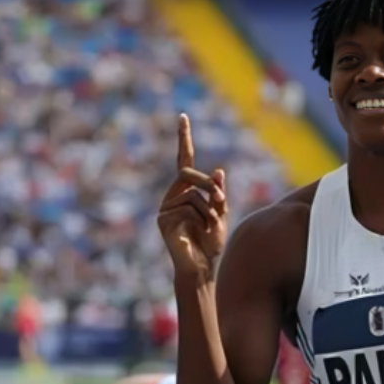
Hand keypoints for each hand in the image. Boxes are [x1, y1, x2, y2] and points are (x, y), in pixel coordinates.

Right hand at [158, 114, 228, 280]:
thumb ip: (218, 193)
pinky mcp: (162, 219)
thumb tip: (217, 171)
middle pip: (187, 172)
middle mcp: (173, 195)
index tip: (183, 116)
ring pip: (192, 193)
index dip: (183, 138)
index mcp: (187, 190)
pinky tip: (201, 232)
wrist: (201, 266)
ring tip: (210, 228)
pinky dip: (202, 218)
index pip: (184, 159)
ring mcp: (165, 206)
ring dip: (209, 211)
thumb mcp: (220, 214)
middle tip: (220, 201)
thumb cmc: (211, 242)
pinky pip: (187, 207)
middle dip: (208, 184)